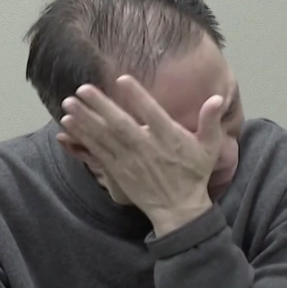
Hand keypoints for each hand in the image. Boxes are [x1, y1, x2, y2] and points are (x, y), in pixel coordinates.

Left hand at [58, 75, 225, 235]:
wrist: (178, 208)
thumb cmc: (193, 174)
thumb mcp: (210, 148)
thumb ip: (211, 121)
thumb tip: (218, 97)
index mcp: (170, 139)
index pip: (152, 114)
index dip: (137, 97)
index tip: (122, 79)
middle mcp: (147, 148)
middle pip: (121, 125)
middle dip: (101, 106)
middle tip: (82, 88)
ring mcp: (130, 161)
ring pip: (105, 137)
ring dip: (85, 119)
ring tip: (68, 103)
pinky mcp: (117, 171)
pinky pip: (97, 152)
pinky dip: (82, 138)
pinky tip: (68, 125)